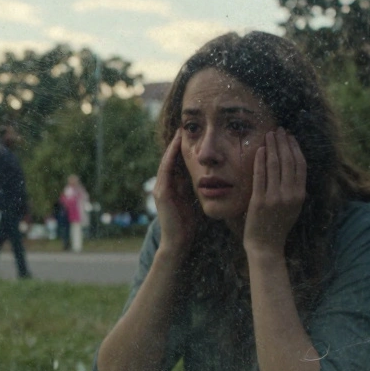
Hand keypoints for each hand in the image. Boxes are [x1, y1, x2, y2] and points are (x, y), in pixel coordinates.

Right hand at [154, 130, 201, 252]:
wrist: (178, 242)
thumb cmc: (188, 225)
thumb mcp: (193, 201)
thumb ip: (196, 189)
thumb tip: (209, 177)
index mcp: (172, 187)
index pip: (177, 164)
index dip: (182, 150)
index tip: (191, 136)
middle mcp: (164, 185)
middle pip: (170, 160)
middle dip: (175, 144)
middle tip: (183, 128)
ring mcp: (160, 189)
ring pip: (166, 162)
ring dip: (172, 147)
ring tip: (179, 133)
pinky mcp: (161, 193)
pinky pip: (166, 171)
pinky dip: (170, 158)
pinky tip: (176, 148)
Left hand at [244, 129, 305, 256]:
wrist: (266, 245)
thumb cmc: (278, 226)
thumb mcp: (293, 208)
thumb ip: (295, 191)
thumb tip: (295, 170)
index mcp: (300, 195)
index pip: (300, 165)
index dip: (295, 148)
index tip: (290, 137)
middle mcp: (290, 195)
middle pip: (288, 162)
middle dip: (283, 143)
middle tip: (279, 130)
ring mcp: (275, 197)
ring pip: (275, 166)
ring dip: (272, 147)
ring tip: (269, 134)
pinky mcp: (260, 200)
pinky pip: (260, 176)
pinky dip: (260, 161)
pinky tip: (260, 150)